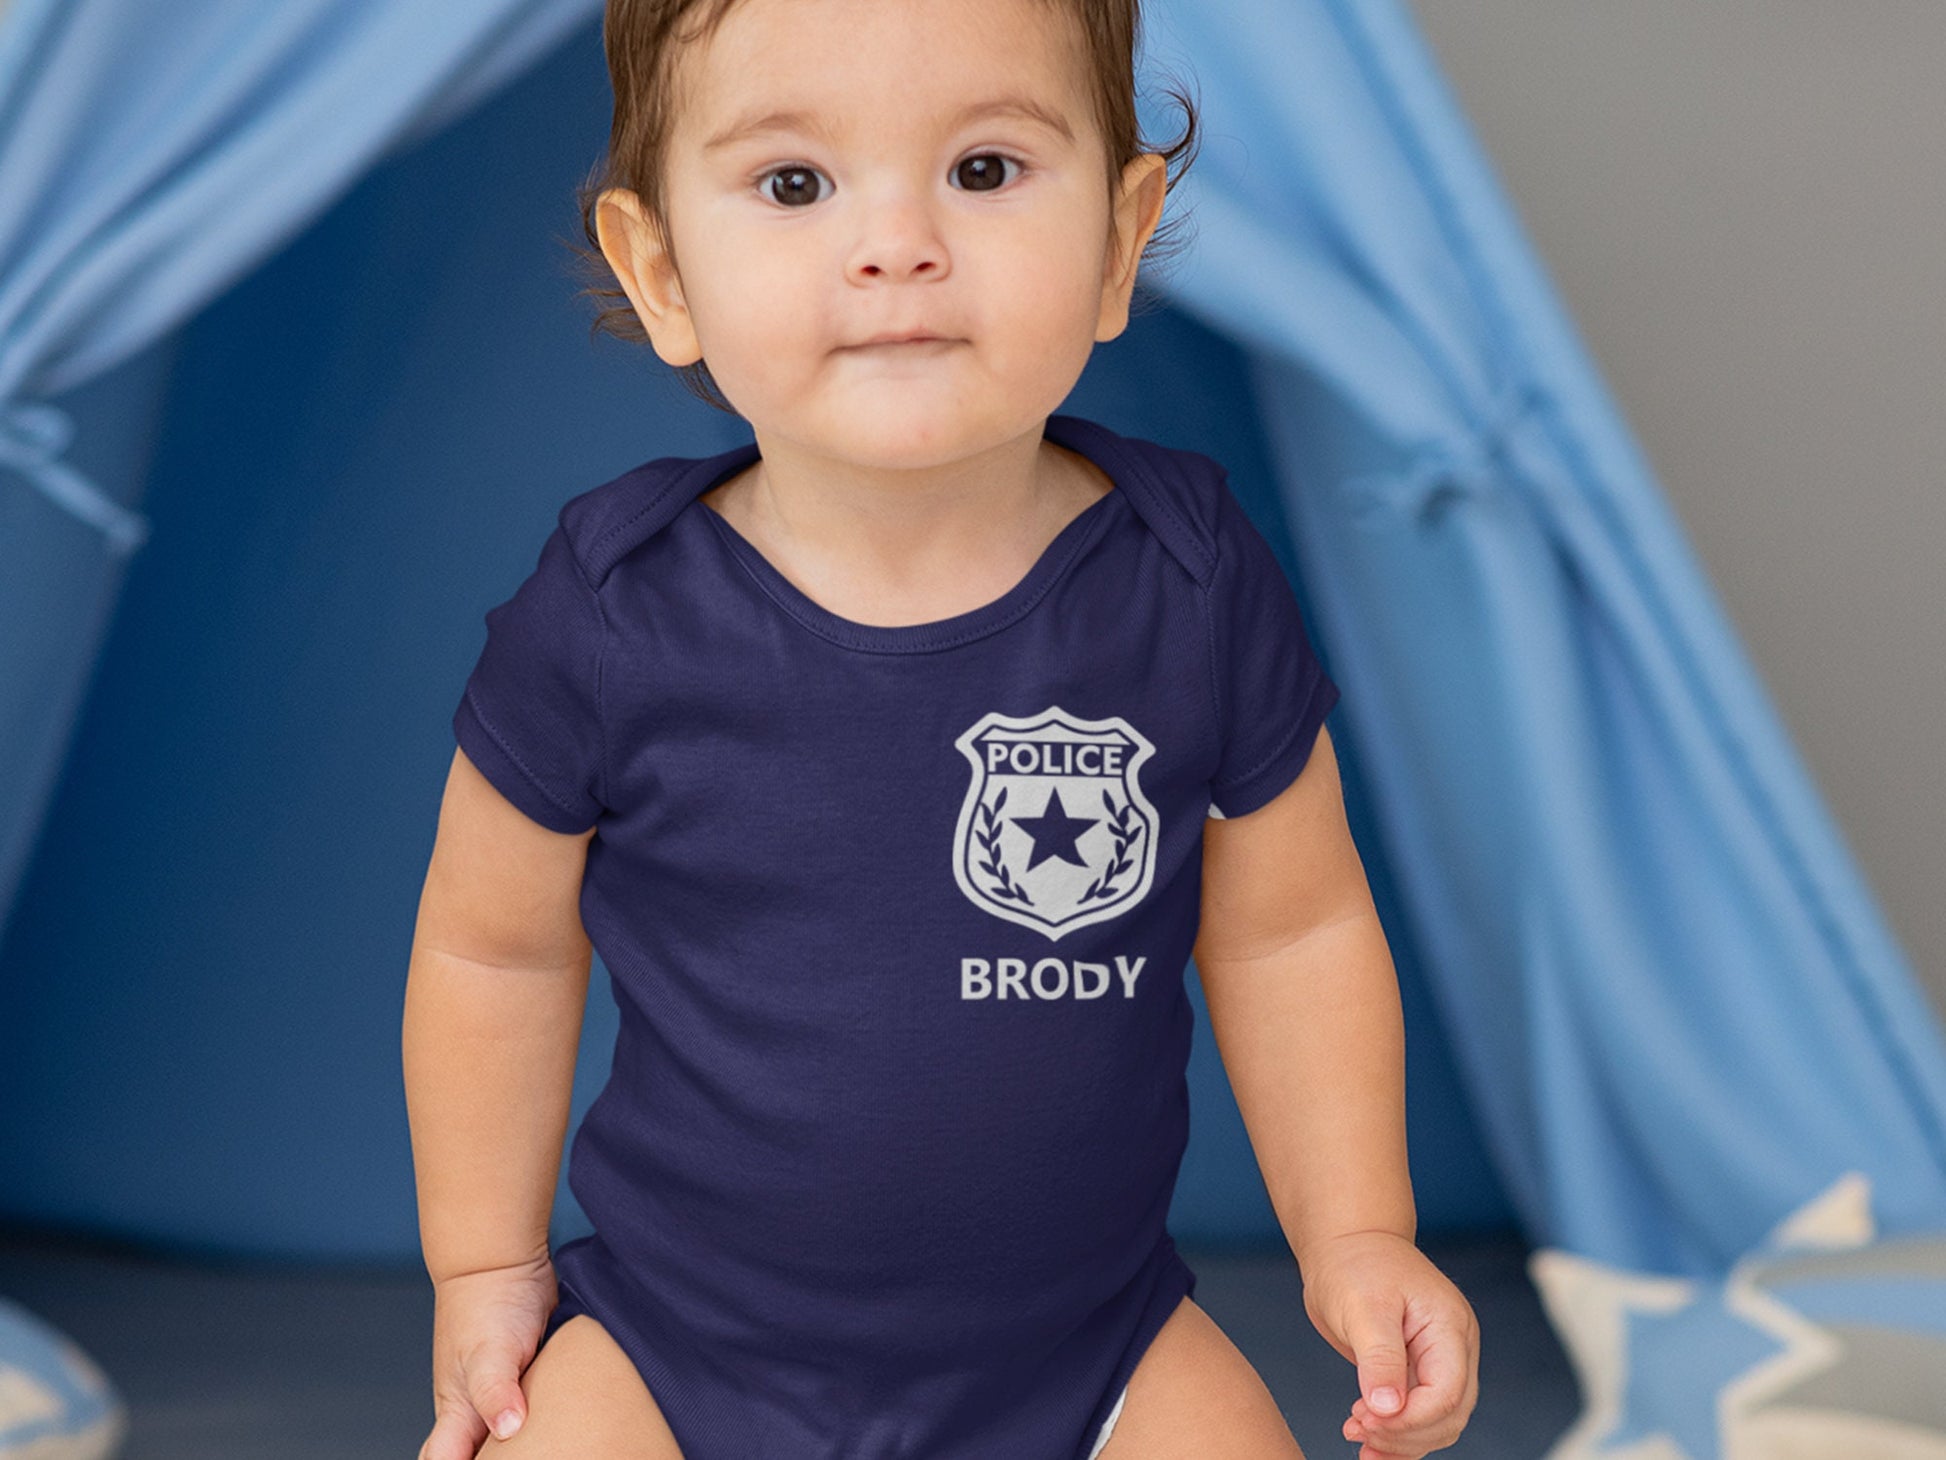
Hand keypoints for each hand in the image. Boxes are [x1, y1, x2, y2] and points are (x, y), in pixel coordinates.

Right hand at [419, 1251, 558, 1459]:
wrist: (504, 1262)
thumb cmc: (484, 1304)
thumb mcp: (487, 1351)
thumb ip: (493, 1390)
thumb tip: (507, 1429)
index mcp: (457, 1416)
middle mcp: (478, 1413)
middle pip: (482, 1457)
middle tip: (542, 1455)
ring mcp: (505, 1397)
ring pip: (514, 1440)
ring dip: (531, 1446)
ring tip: (561, 1448)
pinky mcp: (530, 1382)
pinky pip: (537, 1413)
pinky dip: (550, 1422)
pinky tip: (571, 1429)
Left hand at [1297, 1230, 1478, 1459]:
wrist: (1345, 1245)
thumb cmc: (1356, 1264)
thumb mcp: (1364, 1306)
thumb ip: (1380, 1357)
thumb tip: (1387, 1408)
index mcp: (1450, 1328)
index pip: (1447, 1393)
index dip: (1410, 1419)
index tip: (1367, 1420)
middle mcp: (1453, 1348)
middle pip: (1448, 1415)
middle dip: (1405, 1433)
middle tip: (1357, 1430)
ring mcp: (1437, 1361)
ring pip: (1437, 1422)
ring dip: (1400, 1440)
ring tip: (1356, 1436)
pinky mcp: (1417, 1371)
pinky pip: (1418, 1414)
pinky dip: (1397, 1434)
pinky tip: (1368, 1442)